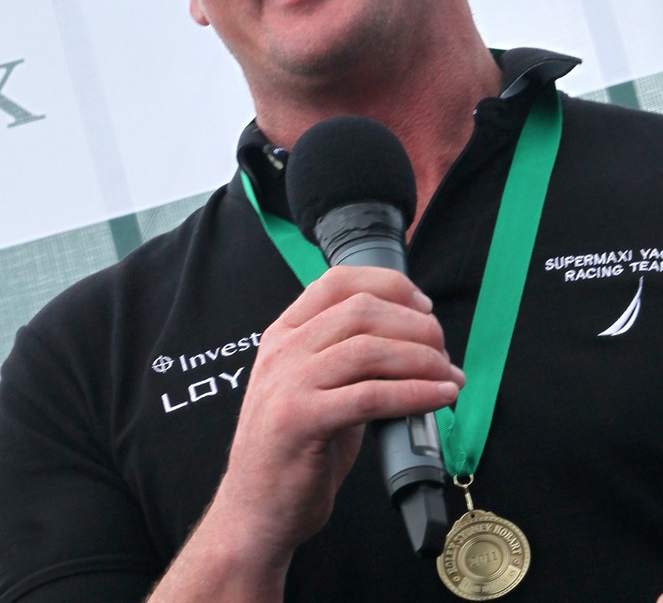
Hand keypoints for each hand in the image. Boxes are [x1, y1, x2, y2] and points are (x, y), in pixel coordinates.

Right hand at [211, 265, 462, 569]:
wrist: (254, 512)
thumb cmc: (293, 452)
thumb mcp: (313, 389)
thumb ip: (348, 360)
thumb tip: (413, 343)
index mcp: (284, 335)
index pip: (337, 281)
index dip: (389, 285)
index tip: (423, 305)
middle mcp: (283, 351)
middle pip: (361, 310)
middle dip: (415, 325)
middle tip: (443, 349)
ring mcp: (289, 384)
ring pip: (369, 349)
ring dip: (422, 359)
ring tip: (448, 376)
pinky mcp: (301, 421)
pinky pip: (371, 396)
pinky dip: (415, 393)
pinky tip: (440, 398)